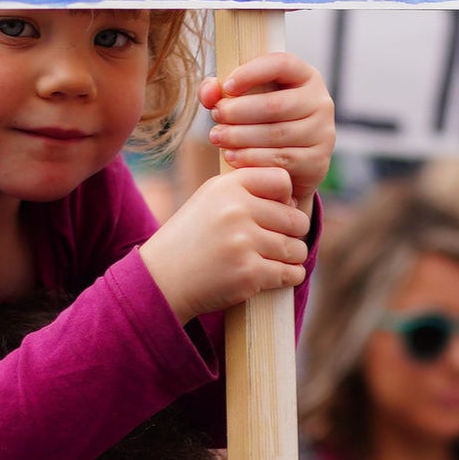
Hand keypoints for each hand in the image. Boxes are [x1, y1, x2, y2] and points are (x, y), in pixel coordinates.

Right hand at [136, 167, 308, 321]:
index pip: (282, 180)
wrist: (162, 279)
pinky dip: (291, 276)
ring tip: (275, 259)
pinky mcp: (249, 272)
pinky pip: (291, 273)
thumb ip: (248, 191)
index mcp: (227, 186)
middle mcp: (236, 210)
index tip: (272, 212)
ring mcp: (243, 242)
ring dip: (292, 257)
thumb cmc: (193, 238)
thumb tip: (294, 201)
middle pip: (296, 218)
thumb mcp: (211, 200)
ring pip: (296, 248)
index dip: (285, 198)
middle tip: (275, 241)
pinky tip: (280, 275)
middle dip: (292, 232)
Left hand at [200, 52, 334, 210]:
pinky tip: (232, 156)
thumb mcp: (246, 99)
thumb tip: (210, 90)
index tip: (226, 86)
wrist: (289, 162)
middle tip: (216, 116)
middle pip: (276, 105)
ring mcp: (323, 133)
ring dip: (240, 137)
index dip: (251, 72)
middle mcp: (320, 102)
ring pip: (277, 134)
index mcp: (305, 76)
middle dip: (239, 112)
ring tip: (217, 137)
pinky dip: (252, 159)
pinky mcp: (318, 161)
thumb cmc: (264, 120)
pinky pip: (281, 159)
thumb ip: (222, 91)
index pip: (282, 64)